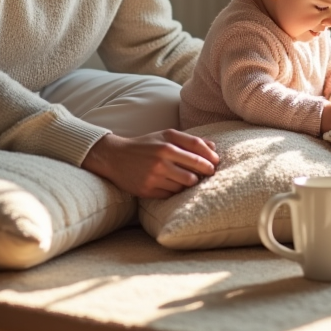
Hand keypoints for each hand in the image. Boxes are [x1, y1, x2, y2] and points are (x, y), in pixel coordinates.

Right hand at [81, 130, 220, 199]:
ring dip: (189, 183)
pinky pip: (171, 194)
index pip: (197, 148)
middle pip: (195, 171)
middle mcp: (161, 158)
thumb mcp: (165, 136)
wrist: (114, 157)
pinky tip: (172, 184)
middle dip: (205, 173)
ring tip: (188, 178)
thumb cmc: (145, 145)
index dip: (211, 156)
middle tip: (208, 174)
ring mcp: (154, 176)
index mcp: (167, 142)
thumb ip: (189, 140)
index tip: (216, 162)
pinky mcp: (147, 190)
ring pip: (184, 184)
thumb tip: (213, 147)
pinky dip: (175, 191)